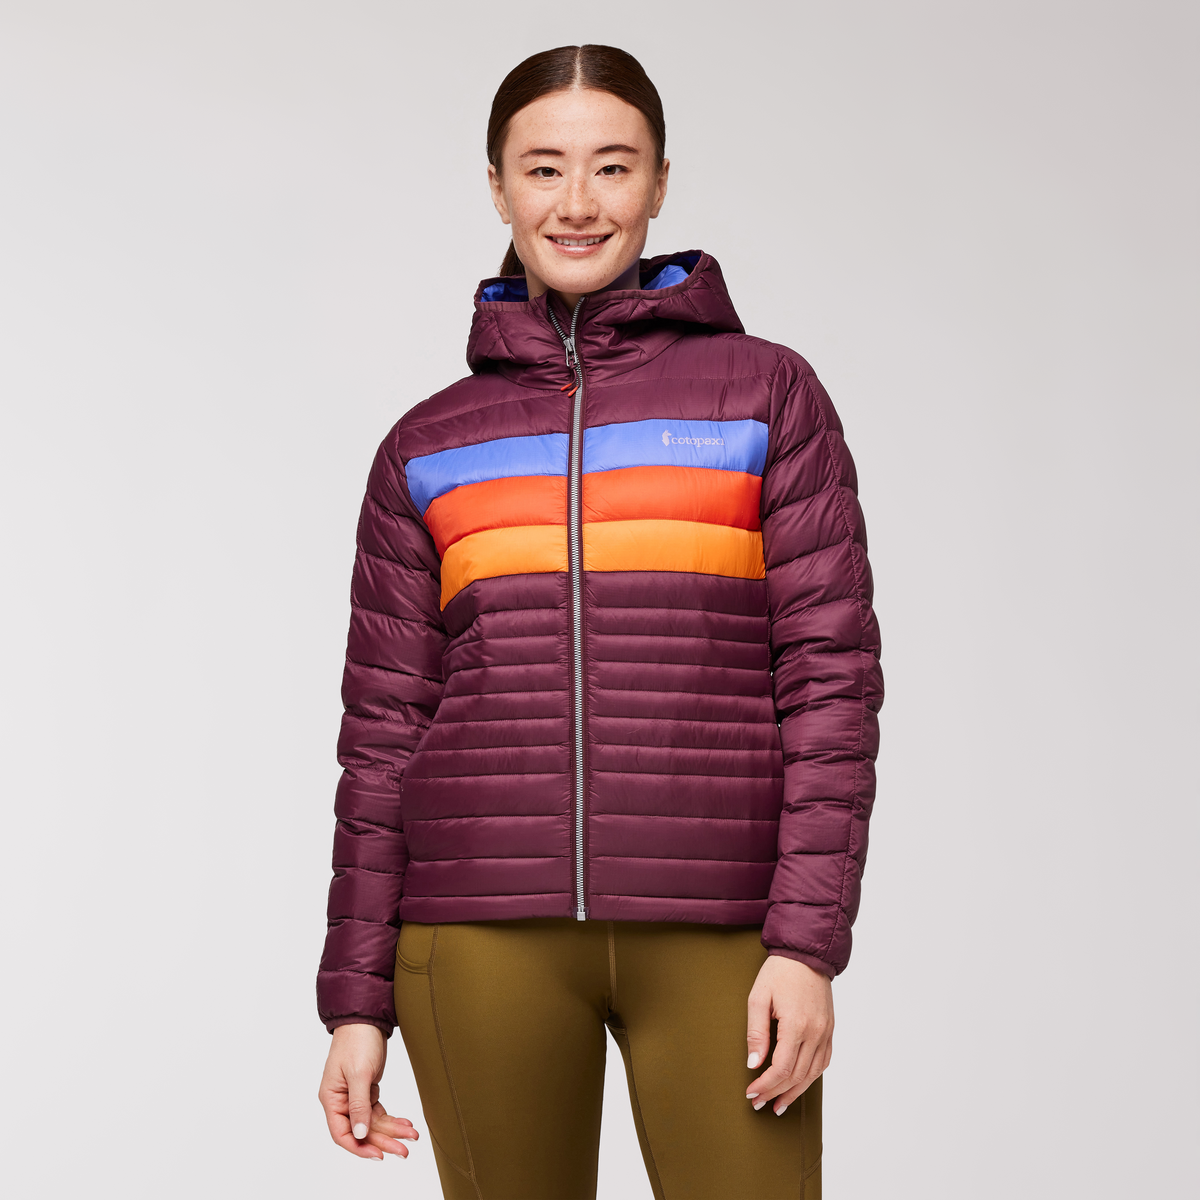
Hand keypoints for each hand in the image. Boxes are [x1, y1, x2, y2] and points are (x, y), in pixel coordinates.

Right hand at [318, 1023, 418, 1160]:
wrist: (367, 1018)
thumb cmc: (357, 1041)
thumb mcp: (359, 1073)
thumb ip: (359, 1105)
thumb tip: (359, 1134)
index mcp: (332, 1099)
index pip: (342, 1133)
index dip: (359, 1147)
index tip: (379, 1155)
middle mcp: (341, 1101)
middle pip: (362, 1130)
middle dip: (384, 1141)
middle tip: (404, 1151)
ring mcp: (354, 1096)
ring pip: (372, 1123)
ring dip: (392, 1131)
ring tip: (412, 1137)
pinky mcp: (367, 1090)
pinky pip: (378, 1111)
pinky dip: (392, 1118)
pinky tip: (405, 1124)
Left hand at [745, 956, 833, 1115]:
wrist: (806, 954)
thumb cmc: (779, 973)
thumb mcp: (758, 997)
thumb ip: (756, 1032)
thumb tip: (754, 1064)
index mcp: (796, 1024)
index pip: (781, 1068)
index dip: (766, 1085)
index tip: (751, 1093)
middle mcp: (816, 1032)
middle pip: (797, 1075)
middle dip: (776, 1092)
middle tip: (759, 1103)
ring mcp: (826, 1032)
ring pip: (812, 1074)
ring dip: (795, 1092)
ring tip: (778, 1104)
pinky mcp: (830, 1029)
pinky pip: (824, 1062)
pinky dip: (811, 1077)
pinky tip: (799, 1085)